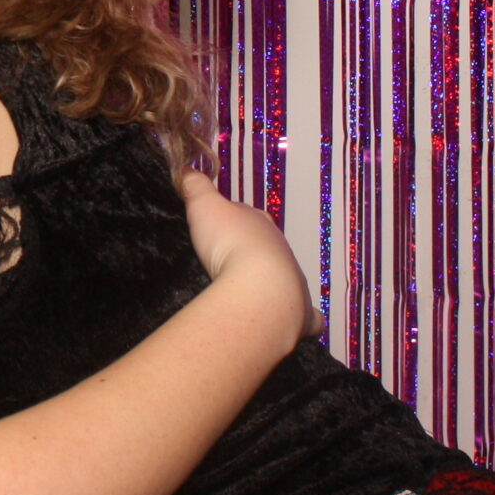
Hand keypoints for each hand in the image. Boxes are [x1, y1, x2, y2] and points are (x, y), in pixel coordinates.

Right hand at [177, 172, 318, 340]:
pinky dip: (304, 321)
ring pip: (287, 279)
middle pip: (269, 248)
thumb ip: (195, 186)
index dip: (234, 222)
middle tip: (230, 265)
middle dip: (254, 254)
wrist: (259, 286)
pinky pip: (308, 318)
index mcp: (261, 224)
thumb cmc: (230, 243)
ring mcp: (295, 282)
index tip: (218, 230)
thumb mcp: (204, 206)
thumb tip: (186, 169)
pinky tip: (292, 325)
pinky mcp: (301, 314)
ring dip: (274, 284)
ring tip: (252, 295)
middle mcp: (282, 251)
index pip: (249, 217)